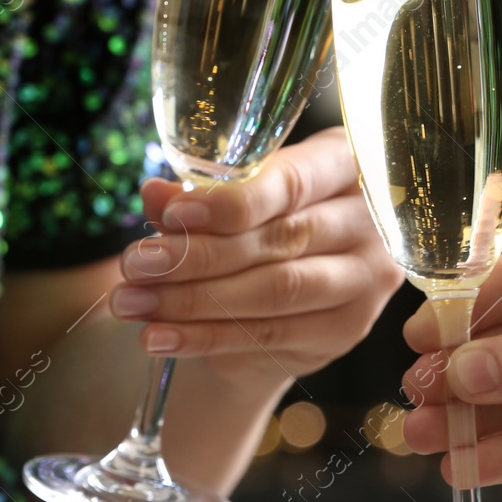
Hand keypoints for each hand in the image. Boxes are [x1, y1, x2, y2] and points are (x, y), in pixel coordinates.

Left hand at [110, 126, 403, 388]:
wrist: (282, 297)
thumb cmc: (257, 229)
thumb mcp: (227, 205)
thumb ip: (194, 199)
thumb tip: (155, 194)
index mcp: (344, 164)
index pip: (292, 182)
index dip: (231, 202)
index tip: (171, 215)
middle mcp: (369, 220)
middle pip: (281, 239)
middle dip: (198, 254)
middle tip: (136, 264)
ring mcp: (365, 278)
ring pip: (274, 291)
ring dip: (193, 300)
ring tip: (133, 302)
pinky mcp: (348, 329)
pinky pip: (269, 334)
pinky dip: (204, 337)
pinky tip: (158, 337)